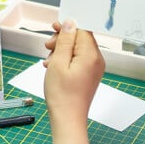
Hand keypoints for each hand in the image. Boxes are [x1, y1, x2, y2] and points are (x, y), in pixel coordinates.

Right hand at [42, 19, 103, 143]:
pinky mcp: (89, 75)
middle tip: (48, 46)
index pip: (82, 30)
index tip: (53, 28)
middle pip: (80, 39)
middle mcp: (96, 60)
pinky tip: (53, 67)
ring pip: (77, 50)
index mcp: (91, 55)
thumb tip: (70, 24)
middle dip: (62, 40)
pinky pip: (78, 60)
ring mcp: (94, 69)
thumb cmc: (62, 95)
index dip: (67, 27)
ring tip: (48, 60)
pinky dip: (65, 60)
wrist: (67, 119)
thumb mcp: (58, 62)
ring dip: (61, 50)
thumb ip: (65, 41)